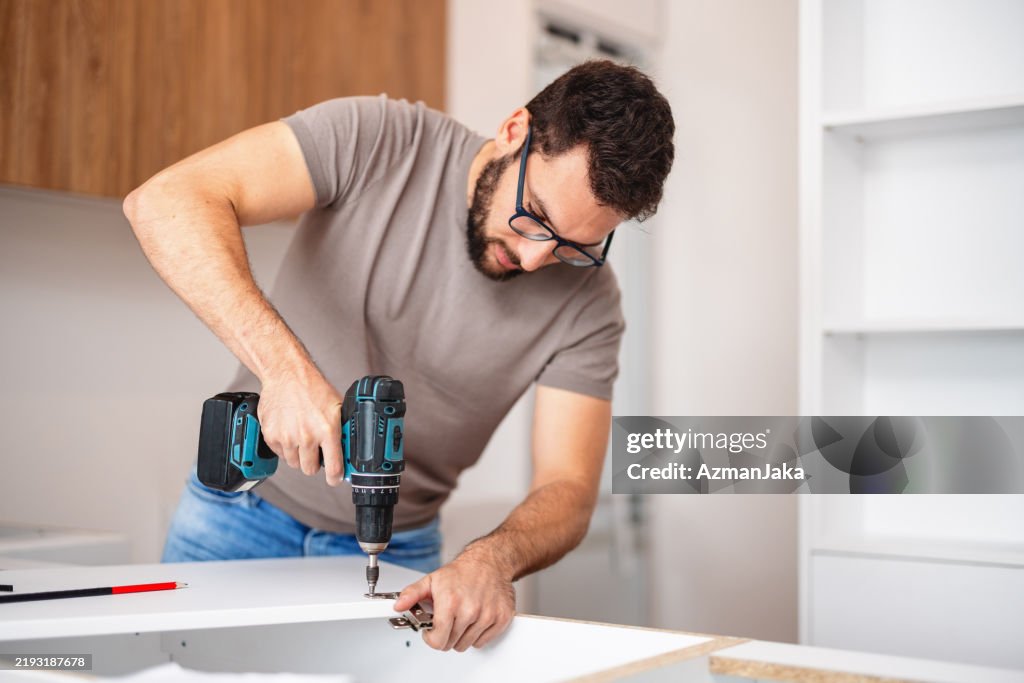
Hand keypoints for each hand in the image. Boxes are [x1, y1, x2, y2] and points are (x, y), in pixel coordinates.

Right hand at [256, 366, 344, 485]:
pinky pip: (280, 454)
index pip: (334, 467)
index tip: (335, 479)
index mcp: (327, 430)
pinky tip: (290, 431)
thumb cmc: (313, 389)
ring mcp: (287, 437)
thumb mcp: (337, 407)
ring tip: (302, 436)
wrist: (287, 375)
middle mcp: (307, 436)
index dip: (335, 477)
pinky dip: (285, 447)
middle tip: (315, 451)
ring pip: (294, 463)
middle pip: (310, 470)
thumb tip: (349, 449)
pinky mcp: (271, 436)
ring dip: (299, 454)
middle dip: (314, 463)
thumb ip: (342, 429)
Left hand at [393, 551, 515, 651]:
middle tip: (448, 619)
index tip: (433, 631)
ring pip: (467, 644)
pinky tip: (475, 619)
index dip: (431, 638)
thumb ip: (411, 594)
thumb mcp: (432, 580)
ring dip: (462, 636)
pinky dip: (478, 635)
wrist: (489, 562)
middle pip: (451, 644)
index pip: (437, 640)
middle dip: (446, 635)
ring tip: (462, 617)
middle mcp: (470, 610)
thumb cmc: (461, 572)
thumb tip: (398, 605)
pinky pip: (483, 642)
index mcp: (450, 602)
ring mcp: (487, 615)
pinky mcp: (501, 618)